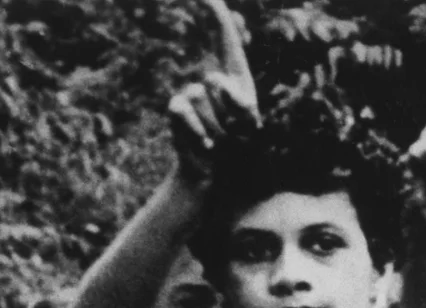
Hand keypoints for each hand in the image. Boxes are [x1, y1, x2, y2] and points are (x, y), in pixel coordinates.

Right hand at [168, 0, 260, 183]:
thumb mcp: (250, 123)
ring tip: (221, 138)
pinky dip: (199, 132)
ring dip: (217, 126)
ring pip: (202, 101)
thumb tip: (210, 81)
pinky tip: (207, 144)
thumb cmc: (240, 147)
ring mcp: (190, 92)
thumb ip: (238, 101)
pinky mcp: (175, 108)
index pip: (225, 36)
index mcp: (235, 74)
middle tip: (236, 133)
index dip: (215, 13)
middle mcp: (209, 77)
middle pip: (218, 81)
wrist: (217, 173)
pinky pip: (185, 112)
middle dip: (231, 111)